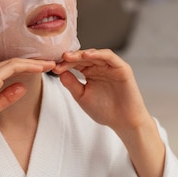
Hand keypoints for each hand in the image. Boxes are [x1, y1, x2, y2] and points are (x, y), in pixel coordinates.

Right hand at [0, 58, 55, 152]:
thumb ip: (5, 96)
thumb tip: (21, 87)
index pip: (6, 67)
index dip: (25, 66)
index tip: (42, 68)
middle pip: (10, 63)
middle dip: (32, 62)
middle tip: (50, 63)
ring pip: (12, 63)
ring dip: (33, 63)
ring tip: (49, 65)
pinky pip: (11, 68)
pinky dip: (27, 67)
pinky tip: (39, 69)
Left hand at [54, 49, 164, 176]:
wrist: (123, 122)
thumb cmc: (104, 111)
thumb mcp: (82, 97)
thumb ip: (72, 85)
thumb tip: (59, 72)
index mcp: (90, 73)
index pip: (75, 64)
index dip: (64, 64)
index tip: (53, 68)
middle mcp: (100, 67)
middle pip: (83, 57)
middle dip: (70, 58)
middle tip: (59, 60)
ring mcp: (111, 66)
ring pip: (95, 54)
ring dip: (82, 54)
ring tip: (69, 56)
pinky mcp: (122, 68)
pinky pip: (109, 57)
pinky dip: (98, 54)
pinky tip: (87, 56)